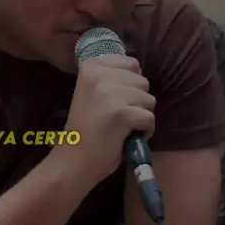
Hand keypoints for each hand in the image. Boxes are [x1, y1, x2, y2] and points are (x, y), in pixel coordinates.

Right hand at [58, 54, 155, 186]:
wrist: (74, 160)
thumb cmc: (87, 128)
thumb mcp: (92, 91)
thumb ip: (112, 77)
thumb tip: (139, 73)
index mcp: (91, 66)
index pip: (132, 63)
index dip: (130, 84)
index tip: (113, 101)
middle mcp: (100, 75)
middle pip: (142, 81)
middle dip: (137, 101)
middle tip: (116, 117)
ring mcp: (110, 94)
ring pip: (149, 100)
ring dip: (141, 115)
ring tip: (121, 127)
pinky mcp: (122, 114)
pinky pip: (150, 118)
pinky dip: (144, 131)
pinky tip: (126, 137)